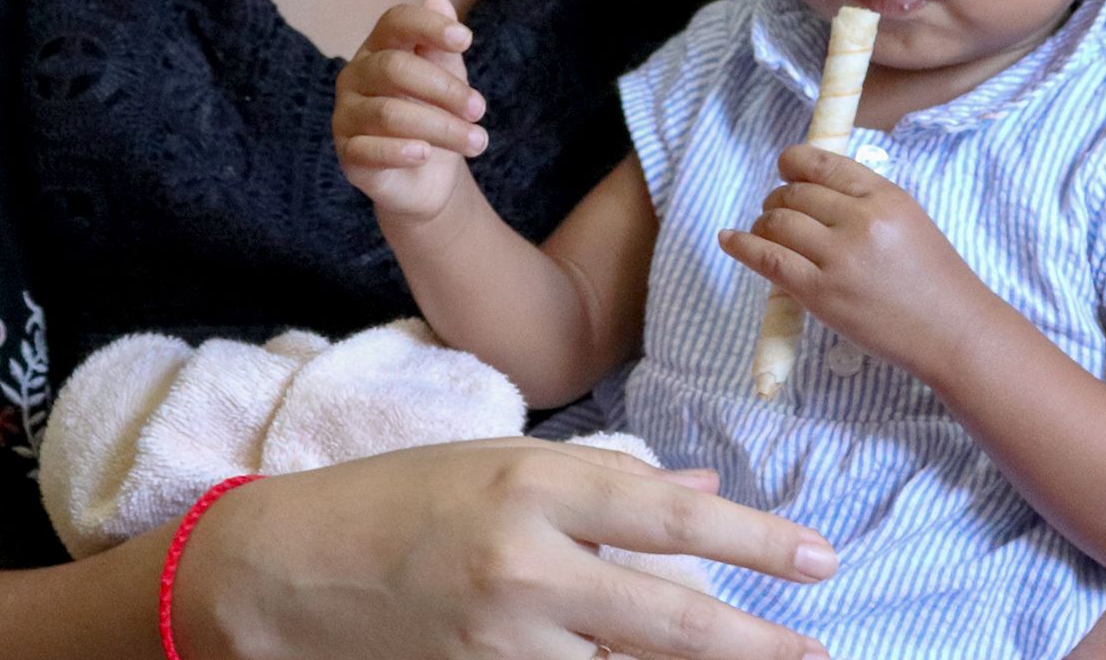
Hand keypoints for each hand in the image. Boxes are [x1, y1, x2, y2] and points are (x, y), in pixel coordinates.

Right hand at [173, 438, 835, 659]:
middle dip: (755, 640)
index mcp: (532, 484)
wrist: (285, 572)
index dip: (754, 538)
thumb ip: (604, 483)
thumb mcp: (499, 463)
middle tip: (817, 649)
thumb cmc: (395, 499)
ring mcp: (503, 637)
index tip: (820, 557)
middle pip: (669, 614)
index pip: (668, 512)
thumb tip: (699, 488)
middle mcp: (525, 562)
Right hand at [334, 0, 489, 223]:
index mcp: (379, 48)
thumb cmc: (435, 114)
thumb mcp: (447, 78)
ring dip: (440, 128)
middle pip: (395, 68)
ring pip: (388, 113)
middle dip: (444, 88)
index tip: (466, 39)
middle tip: (480, 109)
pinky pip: (368, 150)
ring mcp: (346, 115)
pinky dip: (399, 151)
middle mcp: (355, 76)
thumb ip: (442, 46)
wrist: (427, 176)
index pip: (395, 22)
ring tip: (477, 141)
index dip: (428, 25)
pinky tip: (424, 154)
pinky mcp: (347, 154)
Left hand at [718, 144, 997, 382]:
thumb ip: (866, 201)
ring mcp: (838, 258)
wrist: (952, 332)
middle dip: (779, 199)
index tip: (784, 167)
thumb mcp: (909, 220)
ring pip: (777, 222)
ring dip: (763, 224)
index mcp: (885, 197)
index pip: (823, 164)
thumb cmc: (936, 280)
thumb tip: (814, 187)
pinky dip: (742, 246)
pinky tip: (730, 239)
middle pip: (795, 194)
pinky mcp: (820, 293)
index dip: (793, 162)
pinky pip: (767, 259)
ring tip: (766, 232)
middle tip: (779, 213)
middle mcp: (859, 221)